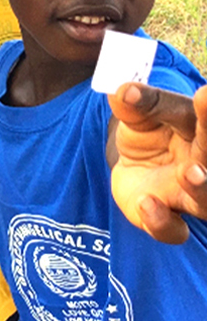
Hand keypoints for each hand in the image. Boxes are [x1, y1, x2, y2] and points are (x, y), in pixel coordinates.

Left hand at [108, 82, 206, 243]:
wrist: (137, 166)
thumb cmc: (149, 132)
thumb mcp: (137, 114)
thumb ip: (132, 104)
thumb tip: (123, 91)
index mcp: (197, 128)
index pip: (202, 114)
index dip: (205, 107)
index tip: (204, 92)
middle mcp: (201, 162)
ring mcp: (189, 194)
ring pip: (206, 199)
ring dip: (202, 188)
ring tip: (191, 173)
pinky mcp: (168, 219)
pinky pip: (173, 229)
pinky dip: (161, 221)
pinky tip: (146, 203)